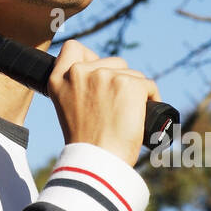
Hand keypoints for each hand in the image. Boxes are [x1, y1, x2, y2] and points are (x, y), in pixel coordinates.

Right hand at [46, 38, 159, 166]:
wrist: (97, 163)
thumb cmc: (87, 145)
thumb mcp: (68, 110)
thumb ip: (78, 89)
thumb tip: (102, 77)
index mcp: (58, 79)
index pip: (73, 48)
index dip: (90, 59)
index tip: (97, 76)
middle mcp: (79, 72)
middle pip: (111, 63)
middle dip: (119, 80)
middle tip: (117, 109)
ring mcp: (104, 76)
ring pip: (132, 74)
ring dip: (135, 91)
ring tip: (129, 116)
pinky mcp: (129, 84)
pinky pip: (148, 85)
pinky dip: (152, 98)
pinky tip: (144, 116)